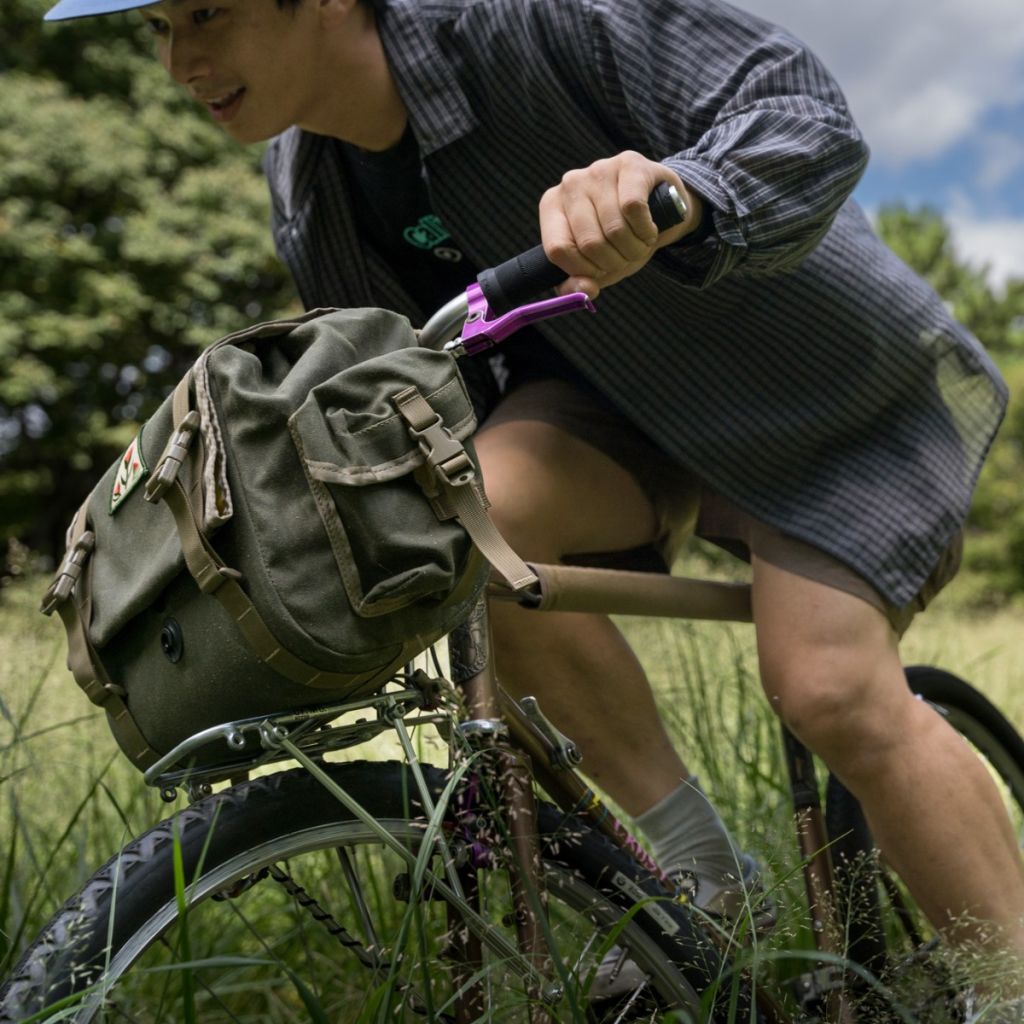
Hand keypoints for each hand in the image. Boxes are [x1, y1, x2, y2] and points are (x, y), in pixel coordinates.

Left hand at [538, 151, 702, 298]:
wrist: (662, 208)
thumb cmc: (621, 239)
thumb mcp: (598, 266)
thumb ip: (580, 284)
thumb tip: (584, 290)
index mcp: (552, 207)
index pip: (558, 249)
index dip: (583, 270)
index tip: (600, 271)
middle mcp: (570, 184)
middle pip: (589, 242)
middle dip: (614, 262)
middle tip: (626, 257)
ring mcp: (598, 170)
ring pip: (614, 228)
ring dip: (634, 248)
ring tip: (640, 244)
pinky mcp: (629, 163)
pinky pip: (634, 208)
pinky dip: (646, 230)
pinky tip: (650, 229)